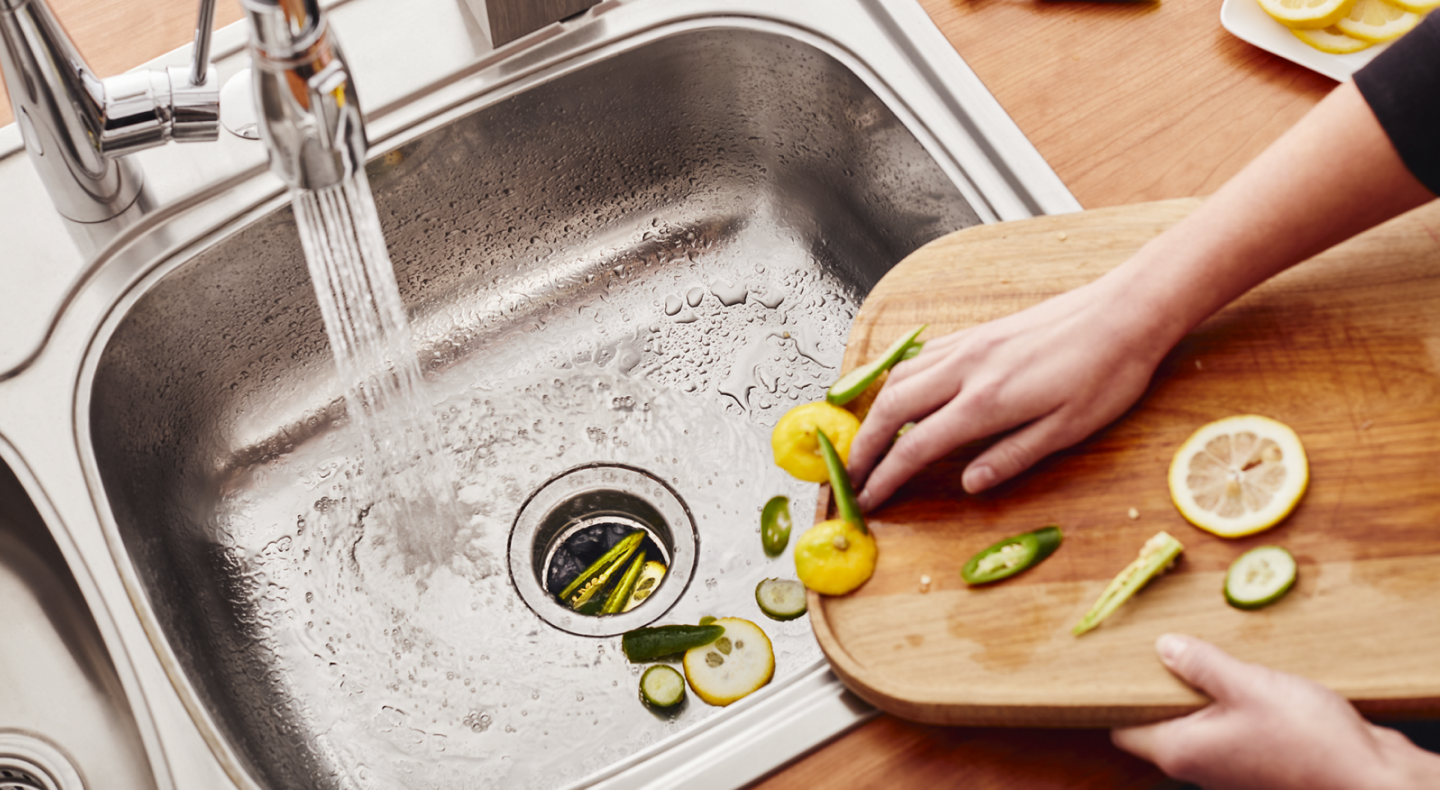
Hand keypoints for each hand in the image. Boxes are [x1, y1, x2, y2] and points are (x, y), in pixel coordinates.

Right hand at [847, 276, 1170, 510]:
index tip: (869, 500)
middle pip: (891, 409)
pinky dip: (899, 381)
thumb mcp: (1067, 430)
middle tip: (852, 476)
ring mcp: (969, 346)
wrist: (1127, 312)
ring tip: (869, 442)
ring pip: (900, 378)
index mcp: (986, 402)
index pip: (916, 446)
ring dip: (876, 413)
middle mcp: (966, 369)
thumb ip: (1012, 457)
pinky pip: (921, 357)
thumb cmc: (1108, 373)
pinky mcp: (978, 332)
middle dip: (863, 446)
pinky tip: (904, 395)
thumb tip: (969, 484)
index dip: (886, 477)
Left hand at [1112, 634, 1439, 789]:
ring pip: (1196, 725)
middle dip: (1161, 687)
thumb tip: (1164, 646)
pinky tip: (1244, 679)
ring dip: (1199, 693)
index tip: (1119, 663)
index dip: (1118, 698)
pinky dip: (1228, 705)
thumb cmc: (1307, 739)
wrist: (1370, 779)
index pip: (1123, 730)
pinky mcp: (1257, 762)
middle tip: (1165, 646)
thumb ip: (1201, 664)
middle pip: (1158, 723)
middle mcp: (1199, 766)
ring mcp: (1229, 768)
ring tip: (1208, 657)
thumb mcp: (1246, 685)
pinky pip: (1227, 729)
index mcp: (1181, 751)